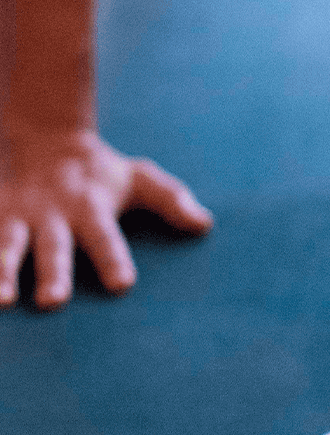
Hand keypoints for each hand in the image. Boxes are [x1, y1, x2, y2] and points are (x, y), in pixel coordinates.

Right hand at [0, 125, 212, 308]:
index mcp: (90, 208)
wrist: (40, 132)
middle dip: (54, 273)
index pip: (106, 237)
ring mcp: (16, 215)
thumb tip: (205, 223)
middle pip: (54, 247)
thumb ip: (171, 200)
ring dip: (2, 271)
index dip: (113, 259)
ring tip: (2, 301)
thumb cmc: (99, 172)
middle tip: (54, 302)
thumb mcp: (138, 178)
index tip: (122, 284)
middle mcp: (51, 214)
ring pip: (8, 244)